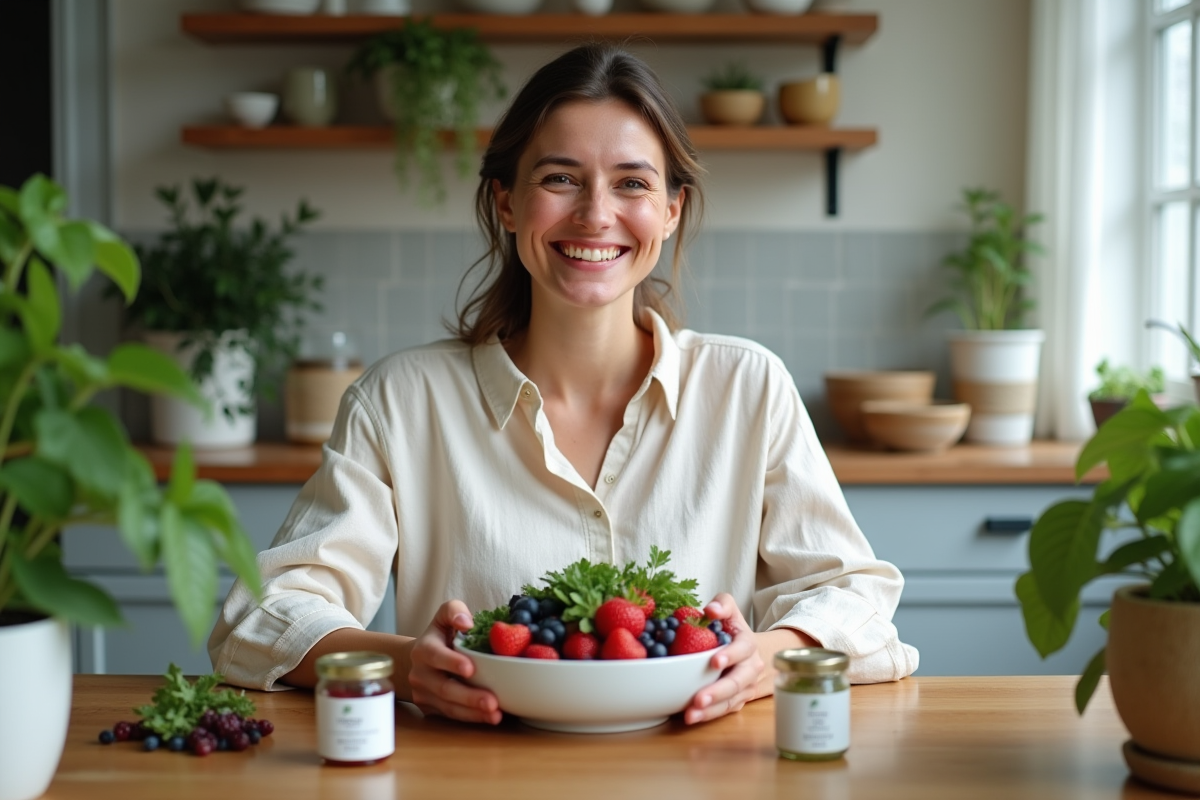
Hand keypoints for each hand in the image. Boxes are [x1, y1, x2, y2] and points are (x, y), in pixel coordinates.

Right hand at [407, 600, 501, 724]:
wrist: (421, 658)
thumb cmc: (441, 634)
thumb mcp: (445, 615)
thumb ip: (454, 611)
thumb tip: (466, 623)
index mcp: (424, 649)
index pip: (435, 656)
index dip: (451, 662)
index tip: (471, 669)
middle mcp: (420, 674)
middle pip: (444, 688)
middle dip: (469, 697)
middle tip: (492, 702)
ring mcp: (423, 694)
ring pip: (448, 707)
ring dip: (473, 713)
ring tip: (495, 715)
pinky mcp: (430, 709)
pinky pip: (451, 715)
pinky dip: (470, 718)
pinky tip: (488, 718)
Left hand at [682, 593, 764, 724]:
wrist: (750, 653)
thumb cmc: (733, 630)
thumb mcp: (730, 611)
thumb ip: (722, 604)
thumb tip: (711, 610)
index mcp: (748, 645)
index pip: (742, 650)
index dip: (730, 655)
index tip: (714, 662)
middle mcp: (750, 669)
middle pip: (737, 682)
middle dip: (718, 691)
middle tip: (699, 699)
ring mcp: (744, 689)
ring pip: (730, 701)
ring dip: (710, 710)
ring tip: (690, 715)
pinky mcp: (736, 702)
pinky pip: (724, 711)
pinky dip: (708, 716)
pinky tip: (691, 718)